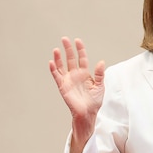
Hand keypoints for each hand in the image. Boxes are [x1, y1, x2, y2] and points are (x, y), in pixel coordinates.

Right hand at [49, 37, 104, 152]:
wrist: (88, 113)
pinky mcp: (63, 87)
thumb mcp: (100, 86)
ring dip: (59, 58)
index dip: (80, 49)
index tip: (77, 41)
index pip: (82, 58)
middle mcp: (75, 75)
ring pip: (62, 66)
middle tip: (65, 39)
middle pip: (71, 59)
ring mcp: (68, 80)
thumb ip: (99, 74)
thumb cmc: (94, 101)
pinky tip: (52, 62)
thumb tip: (101, 62)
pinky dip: (53, 69)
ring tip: (57, 49)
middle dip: (68, 49)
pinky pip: (57, 76)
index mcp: (85, 74)